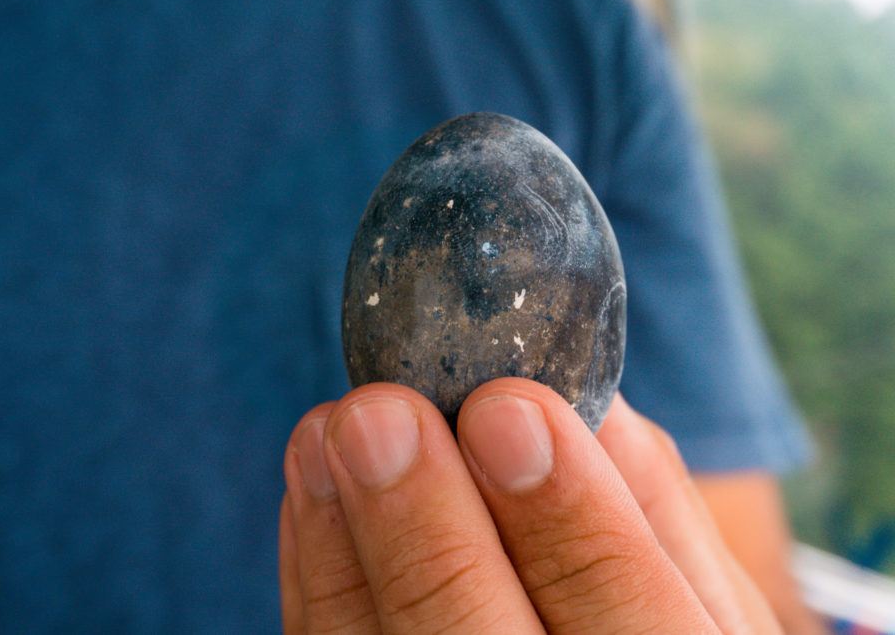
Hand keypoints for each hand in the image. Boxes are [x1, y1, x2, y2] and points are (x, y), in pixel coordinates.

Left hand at [279, 379, 782, 632]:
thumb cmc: (655, 613)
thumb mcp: (694, 572)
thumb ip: (646, 491)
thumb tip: (578, 394)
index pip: (627, 613)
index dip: (566, 515)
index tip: (505, 410)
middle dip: (424, 524)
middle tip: (379, 413)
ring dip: (342, 538)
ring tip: (325, 431)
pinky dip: (321, 571)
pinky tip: (314, 489)